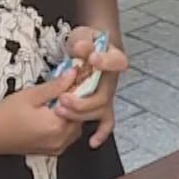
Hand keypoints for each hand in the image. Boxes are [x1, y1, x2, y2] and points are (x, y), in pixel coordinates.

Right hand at [0, 71, 84, 156]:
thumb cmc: (5, 116)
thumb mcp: (31, 95)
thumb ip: (56, 86)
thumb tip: (73, 75)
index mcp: (58, 126)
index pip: (82, 105)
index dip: (79, 90)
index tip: (74, 80)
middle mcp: (60, 140)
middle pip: (81, 117)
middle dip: (75, 103)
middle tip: (63, 89)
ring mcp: (56, 147)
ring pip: (75, 126)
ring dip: (70, 114)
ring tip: (54, 102)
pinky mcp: (51, 150)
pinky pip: (66, 135)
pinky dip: (63, 124)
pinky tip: (51, 114)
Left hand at [54, 27, 128, 148]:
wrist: (89, 48)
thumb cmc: (86, 42)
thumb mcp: (83, 36)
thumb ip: (82, 43)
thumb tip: (80, 48)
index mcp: (114, 60)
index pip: (117, 62)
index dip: (106, 63)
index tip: (92, 60)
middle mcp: (114, 80)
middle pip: (103, 96)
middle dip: (82, 101)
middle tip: (62, 99)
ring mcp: (108, 95)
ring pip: (100, 110)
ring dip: (81, 114)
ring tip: (61, 111)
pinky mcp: (102, 106)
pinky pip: (106, 123)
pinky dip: (101, 133)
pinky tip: (92, 142)